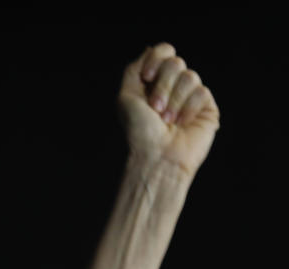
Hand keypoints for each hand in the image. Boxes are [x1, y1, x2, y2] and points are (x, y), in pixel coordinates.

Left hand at [117, 42, 220, 176]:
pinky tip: (182, 123)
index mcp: (153, 82)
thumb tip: (150, 49)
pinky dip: (188, 108)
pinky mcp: (207, 107)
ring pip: (190, 76)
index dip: (156, 59)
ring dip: (173, 99)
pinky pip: (202, 91)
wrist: (156, 155)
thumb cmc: (139, 130)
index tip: (147, 77)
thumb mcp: (126, 96)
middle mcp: (173, 86)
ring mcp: (190, 96)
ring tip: (167, 120)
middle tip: (155, 109)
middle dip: (162, 85)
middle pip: (175, 62)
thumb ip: (135, 70)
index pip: (164, 51)